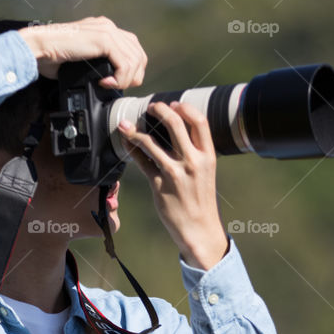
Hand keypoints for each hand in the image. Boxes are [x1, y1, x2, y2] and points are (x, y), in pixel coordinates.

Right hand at [17, 16, 146, 89]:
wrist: (39, 48)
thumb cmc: (53, 56)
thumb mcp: (83, 59)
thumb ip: (100, 63)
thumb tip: (111, 80)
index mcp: (105, 29)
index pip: (133, 49)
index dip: (131, 70)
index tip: (117, 84)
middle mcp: (108, 26)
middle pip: (139, 54)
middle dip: (133, 76)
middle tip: (118, 87)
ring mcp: (107, 30)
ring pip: (134, 60)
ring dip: (125, 80)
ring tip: (109, 85)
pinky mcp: (103, 39)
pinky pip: (124, 64)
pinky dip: (119, 78)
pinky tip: (105, 82)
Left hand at [119, 100, 228, 270]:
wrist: (199, 229)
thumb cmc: (201, 200)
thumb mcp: (206, 173)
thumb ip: (195, 152)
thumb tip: (179, 131)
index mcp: (208, 157)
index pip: (200, 121)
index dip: (185, 107)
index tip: (174, 103)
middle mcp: (192, 162)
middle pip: (175, 124)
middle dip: (159, 110)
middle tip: (151, 107)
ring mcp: (174, 173)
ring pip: (151, 142)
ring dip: (134, 130)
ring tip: (126, 124)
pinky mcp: (159, 185)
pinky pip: (141, 161)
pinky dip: (131, 148)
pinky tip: (126, 143)